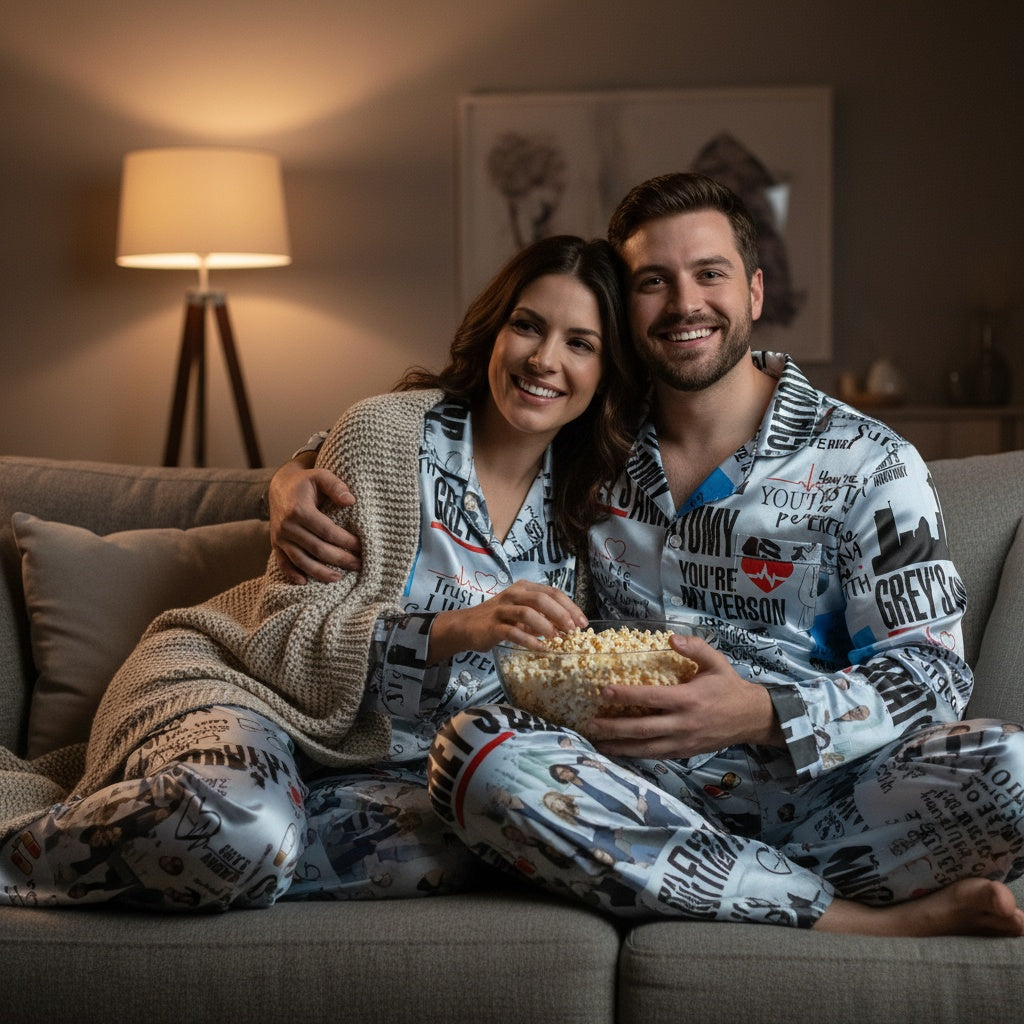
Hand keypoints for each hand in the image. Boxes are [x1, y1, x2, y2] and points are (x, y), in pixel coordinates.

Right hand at [268, 458, 362, 583]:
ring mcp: (280, 537)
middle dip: (340, 559)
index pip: (327, 531)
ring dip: (320, 572)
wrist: (279, 485)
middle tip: (359, 565)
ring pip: (301, 560)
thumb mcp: (320, 476)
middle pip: (317, 549)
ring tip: (338, 578)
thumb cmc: (306, 481)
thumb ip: (336, 486)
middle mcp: (287, 526)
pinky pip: (283, 562)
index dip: (346, 541)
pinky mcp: (276, 544)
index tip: (362, 546)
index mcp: (299, 510)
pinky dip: (292, 574)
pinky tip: (305, 583)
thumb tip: (351, 501)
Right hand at [428, 581, 588, 662]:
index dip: (570, 607)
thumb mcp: (522, 612)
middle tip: (574, 630)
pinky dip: (529, 641)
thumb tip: (569, 626)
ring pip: (528, 612)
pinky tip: (541, 649)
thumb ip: (542, 616)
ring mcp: (502, 609)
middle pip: (542, 599)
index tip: (583, 622)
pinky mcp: (492, 626)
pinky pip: (513, 632)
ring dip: (546, 626)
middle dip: (561, 614)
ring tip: (558, 640)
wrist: (466, 626)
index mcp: (524, 588)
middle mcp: (513, 594)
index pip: (553, 592)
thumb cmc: (499, 619)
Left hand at [584, 633, 783, 759]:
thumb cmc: (729, 687)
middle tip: (591, 724)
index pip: (651, 698)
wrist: (751, 718)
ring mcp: (683, 741)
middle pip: (643, 728)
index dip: (626, 695)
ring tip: (596, 743)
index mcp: (688, 699)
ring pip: (646, 748)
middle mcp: (683, 723)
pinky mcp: (684, 752)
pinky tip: (619, 752)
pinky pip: (655, 755)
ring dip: (620, 747)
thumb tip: (671, 639)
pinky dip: (635, 755)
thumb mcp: (716, 662)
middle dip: (615, 728)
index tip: (604, 691)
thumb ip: (695, 648)